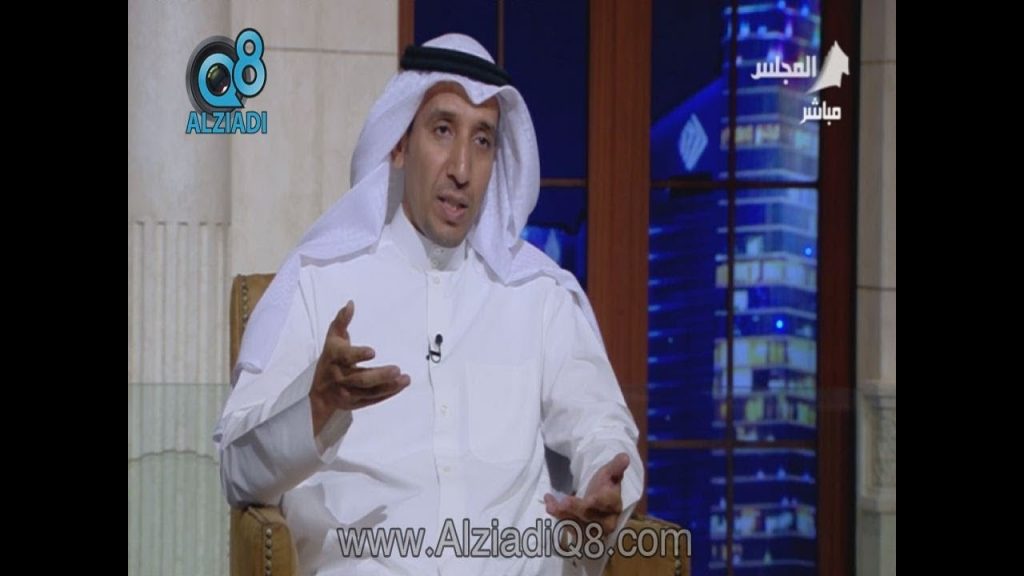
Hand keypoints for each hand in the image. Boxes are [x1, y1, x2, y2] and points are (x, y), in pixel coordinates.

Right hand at [310, 300, 409, 433]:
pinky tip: (401, 385)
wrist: (319, 393)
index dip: (358, 355)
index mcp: (335, 358)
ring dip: (388, 386)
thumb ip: (342, 322)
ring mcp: (348, 393)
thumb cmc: (330, 359)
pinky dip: (388, 393)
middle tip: (397, 369)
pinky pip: (373, 399)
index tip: (373, 352)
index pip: (346, 357)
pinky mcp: (356, 404)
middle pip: (360, 379)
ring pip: (369, 392)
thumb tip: (351, 303)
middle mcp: (340, 377)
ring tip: (405, 379)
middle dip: (379, 375)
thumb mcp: (332, 339)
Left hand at [544, 452, 629, 534]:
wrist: (598, 502)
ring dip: (562, 515)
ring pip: (576, 525)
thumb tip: (625, 456)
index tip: (591, 498)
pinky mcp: (579, 533)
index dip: (598, 502)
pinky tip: (549, 503)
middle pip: (590, 517)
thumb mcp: (610, 474)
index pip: (606, 504)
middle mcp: (605, 522)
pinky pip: (566, 526)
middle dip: (576, 510)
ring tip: (551, 504)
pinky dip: (557, 516)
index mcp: (614, 505)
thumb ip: (615, 466)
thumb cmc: (605, 486)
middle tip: (563, 502)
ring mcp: (591, 530)